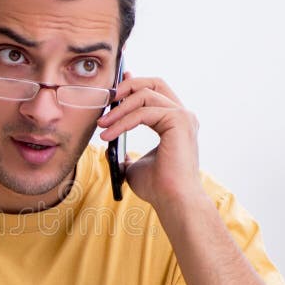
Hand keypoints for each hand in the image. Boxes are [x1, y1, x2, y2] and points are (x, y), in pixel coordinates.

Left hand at [98, 74, 202, 207]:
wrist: (173, 201)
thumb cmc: (158, 188)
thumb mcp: (133, 166)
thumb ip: (124, 154)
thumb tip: (109, 149)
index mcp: (175, 123)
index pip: (156, 92)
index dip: (134, 85)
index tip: (114, 88)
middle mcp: (182, 116)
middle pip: (154, 83)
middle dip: (127, 86)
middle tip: (106, 99)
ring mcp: (183, 117)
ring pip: (145, 96)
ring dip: (119, 109)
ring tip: (101, 124)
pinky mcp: (179, 121)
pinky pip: (143, 112)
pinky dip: (122, 122)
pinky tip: (107, 135)